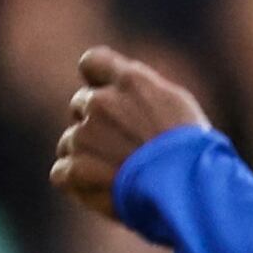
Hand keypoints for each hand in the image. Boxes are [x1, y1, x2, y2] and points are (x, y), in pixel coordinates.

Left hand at [49, 47, 215, 220]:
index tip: (105, 94)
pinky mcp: (75, 168)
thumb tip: (128, 98)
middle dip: (95, 122)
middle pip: (80, 104)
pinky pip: (60, 172)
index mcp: (130, 82)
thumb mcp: (176, 108)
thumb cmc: (192, 152)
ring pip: (69, 141)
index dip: (95, 80)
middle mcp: (101, 102)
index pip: (92, 62)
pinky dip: (75, 182)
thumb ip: (144, 96)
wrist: (186, 188)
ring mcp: (84, 135)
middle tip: (120, 146)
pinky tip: (100, 189)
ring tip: (116, 174)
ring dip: (86, 155)